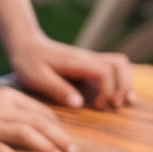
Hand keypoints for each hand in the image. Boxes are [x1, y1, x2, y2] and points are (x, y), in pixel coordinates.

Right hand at [0, 87, 73, 151]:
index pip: (41, 111)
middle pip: (39, 123)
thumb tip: (36, 122)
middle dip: (59, 138)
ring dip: (45, 148)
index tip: (65, 138)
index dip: (57, 126)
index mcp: (7, 96)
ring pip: (26, 136)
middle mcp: (1, 109)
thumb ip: (13, 106)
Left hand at [8, 36, 134, 109]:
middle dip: (124, 86)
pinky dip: (119, 81)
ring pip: (120, 64)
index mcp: (76, 61)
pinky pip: (112, 68)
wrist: (26, 45)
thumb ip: (58, 89)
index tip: (97, 106)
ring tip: (121, 103)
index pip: (104, 72)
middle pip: (120, 64)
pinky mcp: (89, 64)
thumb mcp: (37, 78)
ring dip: (125, 83)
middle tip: (116, 106)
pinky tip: (114, 96)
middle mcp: (88, 57)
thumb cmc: (28, 62)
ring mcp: (90, 59)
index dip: (107, 91)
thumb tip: (79, 103)